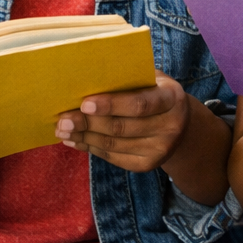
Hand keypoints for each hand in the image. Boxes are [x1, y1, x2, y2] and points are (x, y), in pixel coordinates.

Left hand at [56, 70, 191, 171]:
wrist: (179, 124)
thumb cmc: (156, 93)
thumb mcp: (152, 79)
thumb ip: (129, 78)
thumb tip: (88, 77)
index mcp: (172, 98)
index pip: (139, 104)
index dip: (111, 105)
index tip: (84, 103)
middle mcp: (170, 126)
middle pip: (121, 127)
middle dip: (88, 123)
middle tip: (63, 119)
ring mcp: (159, 149)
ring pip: (113, 144)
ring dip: (83, 137)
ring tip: (62, 130)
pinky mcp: (146, 165)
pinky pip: (112, 157)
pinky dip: (90, 148)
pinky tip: (75, 140)